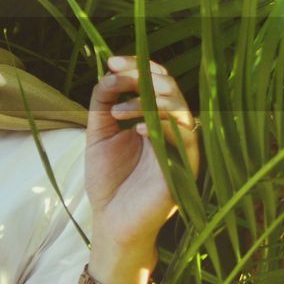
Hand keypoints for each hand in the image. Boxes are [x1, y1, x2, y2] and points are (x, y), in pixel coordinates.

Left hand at [84, 55, 200, 267]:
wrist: (111, 222)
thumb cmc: (109, 180)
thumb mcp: (99, 133)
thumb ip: (103, 102)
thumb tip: (110, 72)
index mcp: (156, 119)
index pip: (156, 82)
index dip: (138, 67)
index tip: (112, 61)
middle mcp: (172, 130)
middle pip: (172, 89)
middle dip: (145, 76)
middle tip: (118, 73)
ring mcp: (181, 149)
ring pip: (182, 110)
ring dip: (149, 101)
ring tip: (119, 111)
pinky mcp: (183, 171)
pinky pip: (182, 140)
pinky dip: (160, 128)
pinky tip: (137, 129)